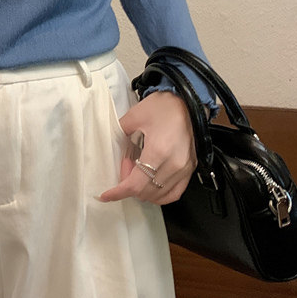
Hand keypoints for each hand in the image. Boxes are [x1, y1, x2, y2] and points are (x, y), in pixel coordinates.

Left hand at [96, 90, 197, 204]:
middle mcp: (174, 164)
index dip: (118, 192)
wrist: (188, 102)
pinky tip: (150, 185)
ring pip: (159, 195)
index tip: (106, 195)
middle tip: (125, 165)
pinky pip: (174, 193)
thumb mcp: (135, 116)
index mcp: (158, 151)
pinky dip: (159, 194)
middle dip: (128, 184)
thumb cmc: (164, 106)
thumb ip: (120, 133)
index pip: (136, 184)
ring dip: (142, 190)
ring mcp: (184, 169)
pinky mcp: (190, 169)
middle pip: (146, 191)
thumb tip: (113, 147)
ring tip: (137, 170)